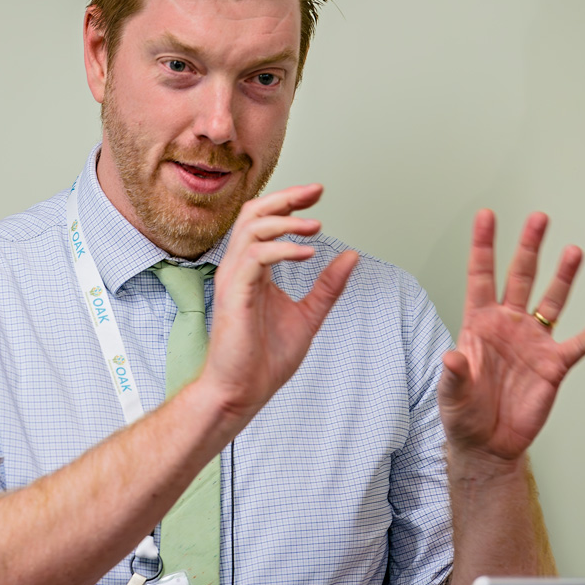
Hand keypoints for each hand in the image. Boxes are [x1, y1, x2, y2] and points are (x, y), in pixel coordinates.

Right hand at [199, 184, 357, 421]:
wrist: (242, 391)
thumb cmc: (264, 359)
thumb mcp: (308, 315)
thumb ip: (328, 286)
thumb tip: (351, 257)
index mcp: (254, 271)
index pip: (264, 221)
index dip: (289, 202)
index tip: (317, 194)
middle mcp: (239, 269)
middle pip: (253, 213)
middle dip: (285, 198)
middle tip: (315, 193)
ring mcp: (234, 280)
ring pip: (251, 229)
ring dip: (286, 221)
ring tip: (316, 227)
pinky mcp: (234, 294)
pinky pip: (254, 257)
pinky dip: (281, 249)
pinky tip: (307, 253)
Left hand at [439, 210, 584, 461]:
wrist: (488, 445)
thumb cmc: (464, 416)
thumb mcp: (452, 396)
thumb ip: (454, 374)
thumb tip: (451, 356)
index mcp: (479, 324)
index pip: (481, 277)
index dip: (483, 246)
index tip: (486, 215)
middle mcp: (509, 325)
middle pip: (520, 277)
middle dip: (529, 247)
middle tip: (539, 218)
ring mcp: (533, 342)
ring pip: (552, 301)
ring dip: (563, 277)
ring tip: (574, 250)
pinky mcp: (554, 365)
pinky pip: (578, 343)